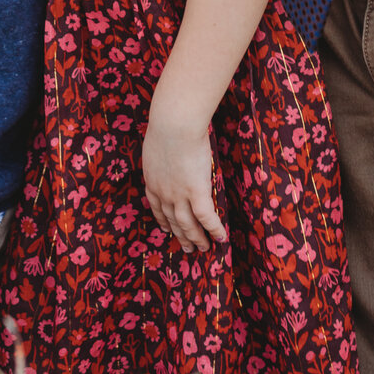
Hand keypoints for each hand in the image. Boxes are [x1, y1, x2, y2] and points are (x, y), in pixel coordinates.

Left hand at [141, 112, 226, 251]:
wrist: (173, 125)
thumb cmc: (167, 127)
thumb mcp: (157, 146)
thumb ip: (163, 158)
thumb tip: (169, 155)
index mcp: (152, 180)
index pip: (157, 207)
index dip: (163, 220)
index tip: (166, 229)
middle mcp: (163, 192)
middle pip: (172, 219)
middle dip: (180, 235)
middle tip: (188, 248)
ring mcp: (179, 194)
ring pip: (187, 224)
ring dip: (196, 238)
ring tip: (204, 249)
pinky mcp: (196, 191)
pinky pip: (206, 216)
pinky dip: (214, 229)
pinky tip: (221, 238)